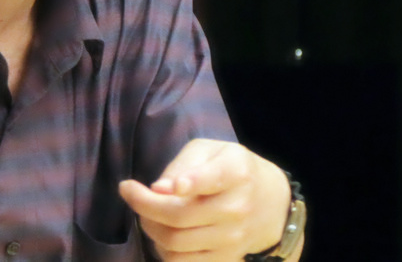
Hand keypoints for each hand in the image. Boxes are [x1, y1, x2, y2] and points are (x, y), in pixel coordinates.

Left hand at [118, 139, 295, 260]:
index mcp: (235, 173)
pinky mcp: (225, 259)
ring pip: (175, 242)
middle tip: (130, 192)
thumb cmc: (231, 169)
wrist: (271, 204)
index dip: (186, 182)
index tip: (159, 186)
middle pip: (179, 216)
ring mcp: (232, 238)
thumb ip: (184, 163)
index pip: (211, 179)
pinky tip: (161, 231)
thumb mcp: (212, 151)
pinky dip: (162, 249)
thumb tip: (159, 188)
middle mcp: (236, 208)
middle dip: (143, 205)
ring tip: (146, 212)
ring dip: (150, 227)